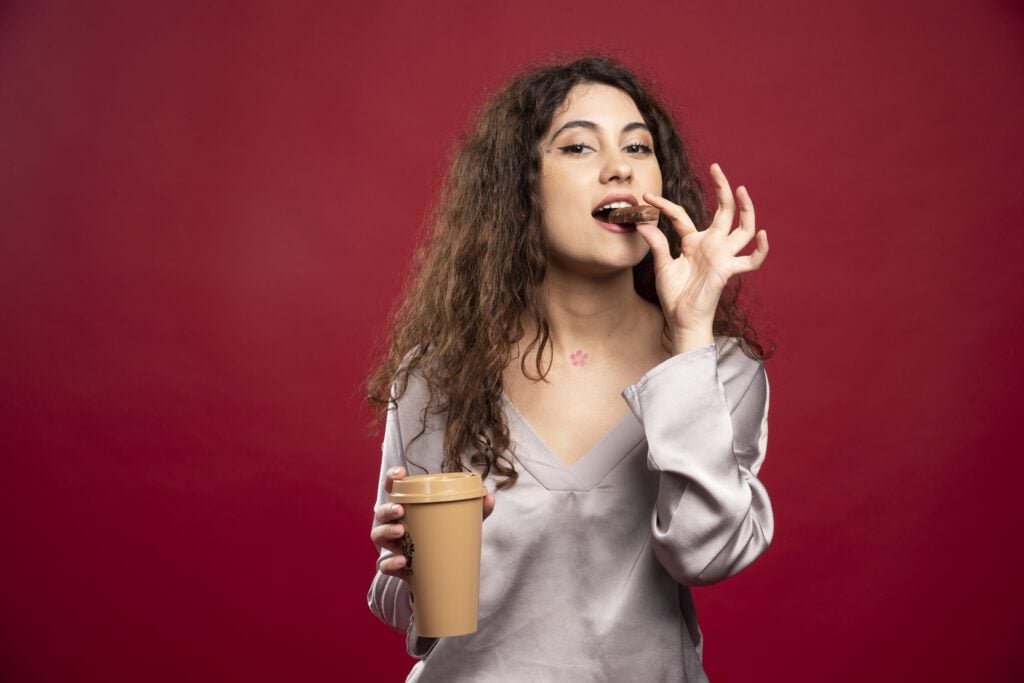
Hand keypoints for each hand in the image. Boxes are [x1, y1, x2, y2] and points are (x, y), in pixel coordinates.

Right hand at [370, 466, 496, 580]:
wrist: (438, 570)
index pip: (392, 487)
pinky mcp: (395, 566)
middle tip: (400, 510)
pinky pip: (385, 565)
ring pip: (378, 535)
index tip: (400, 473)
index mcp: (406, 505)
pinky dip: (390, 563)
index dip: (392, 477)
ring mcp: (392, 544)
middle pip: (382, 512)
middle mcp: (394, 522)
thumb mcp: (459, 521)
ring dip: (386, 532)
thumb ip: (475, 509)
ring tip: (401, 532)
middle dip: (388, 509)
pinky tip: (402, 562)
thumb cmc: (443, 535)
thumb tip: (489, 498)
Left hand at [636, 163, 768, 350]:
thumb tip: (640, 223)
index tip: (646, 197)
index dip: (663, 206)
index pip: (681, 216)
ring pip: (743, 228)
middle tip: (717, 167)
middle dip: (722, 188)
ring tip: (741, 189)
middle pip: (723, 211)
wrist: (681, 319)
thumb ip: (656, 243)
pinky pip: (751, 261)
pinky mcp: (728, 270)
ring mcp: (722, 256)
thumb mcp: (662, 265)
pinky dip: (761, 249)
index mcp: (694, 242)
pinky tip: (762, 234)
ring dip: (746, 209)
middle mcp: (712, 245)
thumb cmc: (674, 295)